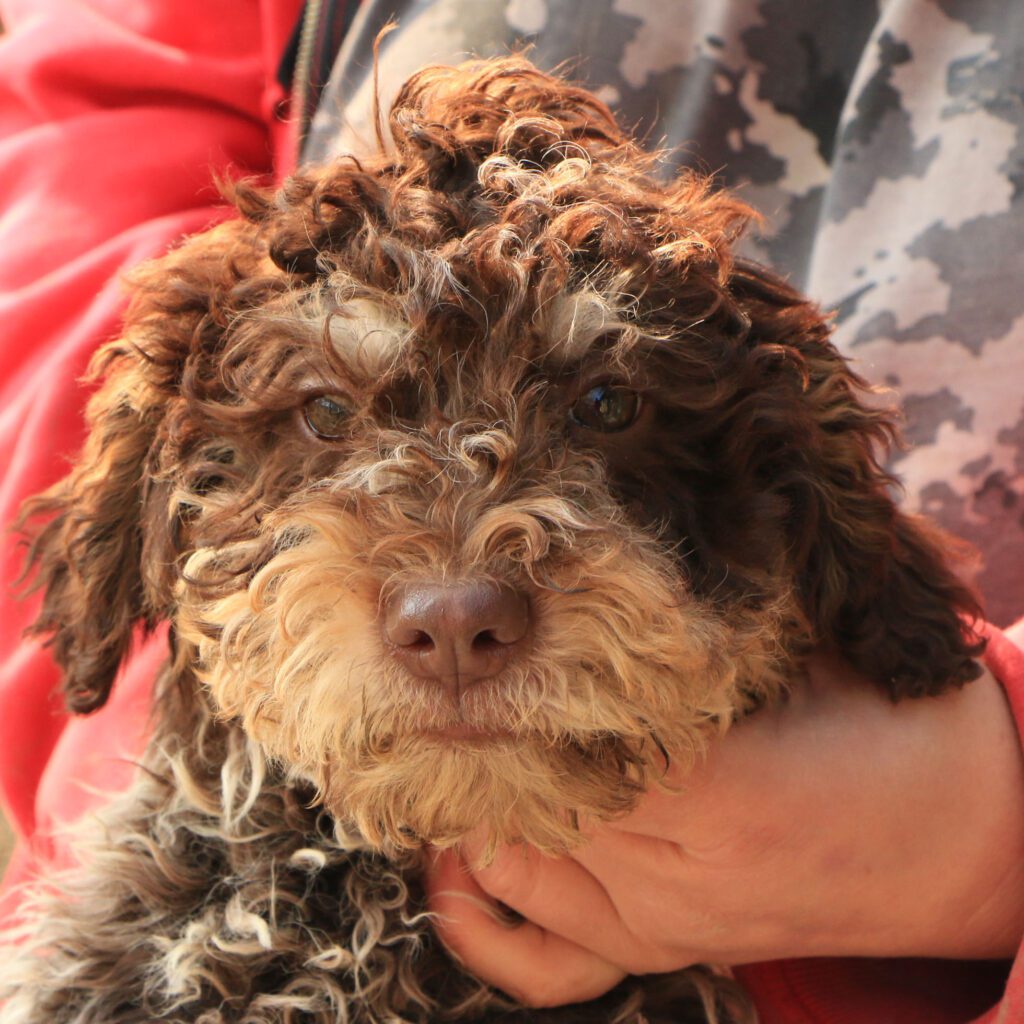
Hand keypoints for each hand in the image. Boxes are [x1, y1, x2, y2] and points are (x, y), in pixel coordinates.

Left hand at [424, 648, 1023, 1007]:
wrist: (959, 838)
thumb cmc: (886, 726)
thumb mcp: (811, 651)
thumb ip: (704, 638)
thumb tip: (593, 598)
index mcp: (724, 788)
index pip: (565, 735)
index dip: (502, 687)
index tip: (460, 643)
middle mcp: (678, 874)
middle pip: (524, 795)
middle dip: (468, 734)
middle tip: (429, 673)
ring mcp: (660, 925)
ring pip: (512, 863)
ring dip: (466, 800)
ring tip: (438, 740)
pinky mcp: (655, 949)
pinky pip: (541, 963)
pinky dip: (484, 920)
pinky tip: (456, 869)